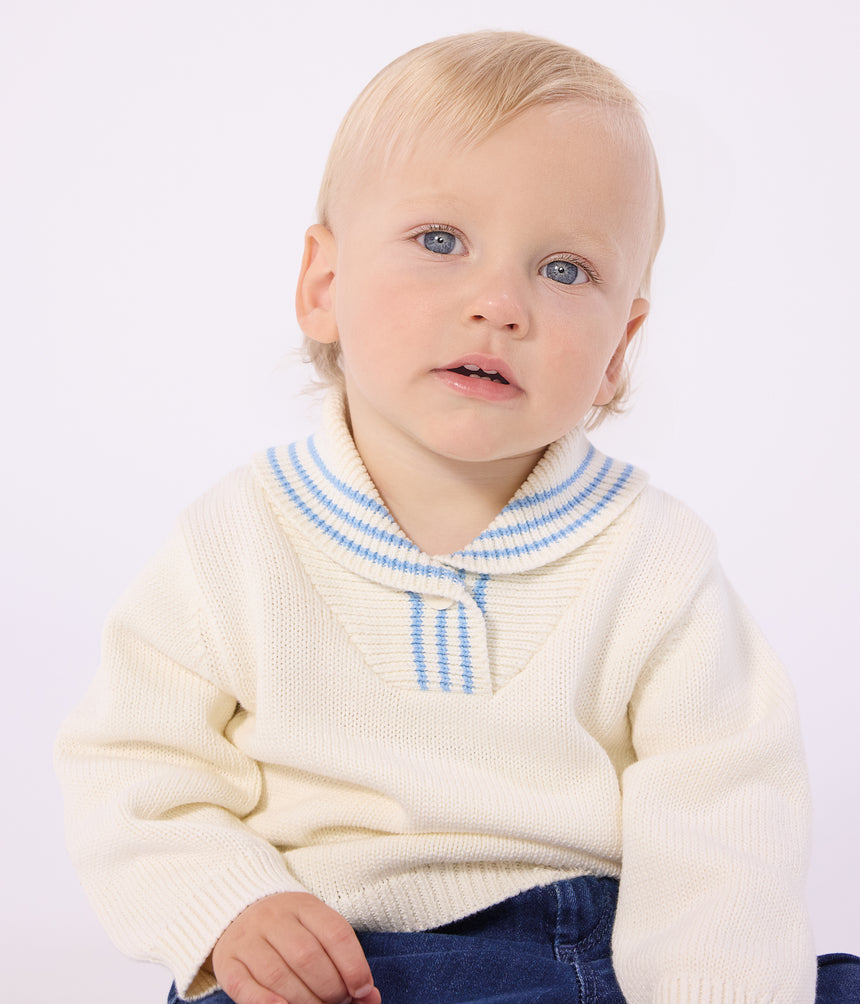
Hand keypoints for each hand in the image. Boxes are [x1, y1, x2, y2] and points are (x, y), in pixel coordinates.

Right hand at [211, 892, 380, 1003]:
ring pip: (278, 975)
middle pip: (307, 956)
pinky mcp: (227, 963)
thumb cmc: (289, 928)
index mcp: (303, 904)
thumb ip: (344, 960)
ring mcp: (247, 939)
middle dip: (330, 988)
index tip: (362, 988)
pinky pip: (245, 987)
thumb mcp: (317, 929)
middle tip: (338, 1001)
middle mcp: (273, 917)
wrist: (237, 909)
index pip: (335, 932)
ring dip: (304, 1000)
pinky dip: (267, 1003)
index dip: (354, 965)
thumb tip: (370, 996)